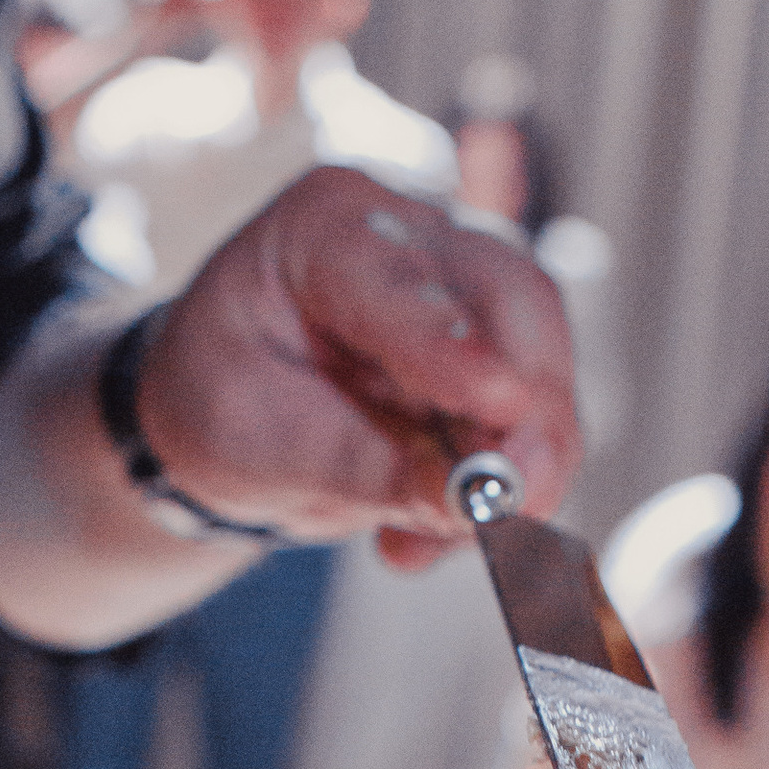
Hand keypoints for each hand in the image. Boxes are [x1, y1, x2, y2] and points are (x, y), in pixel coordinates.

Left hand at [140, 169, 580, 569]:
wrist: (226, 408)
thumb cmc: (223, 404)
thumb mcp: (258, 446)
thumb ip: (362, 467)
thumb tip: (469, 500)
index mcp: (323, 225)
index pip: (403, 278)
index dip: (454, 345)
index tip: (502, 404)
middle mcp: (412, 232)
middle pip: (514, 302)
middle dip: (530, 414)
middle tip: (518, 503)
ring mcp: (467, 283)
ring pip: (544, 363)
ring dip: (521, 466)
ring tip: (430, 544)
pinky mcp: (500, 344)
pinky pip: (538, 417)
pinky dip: (506, 486)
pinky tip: (428, 536)